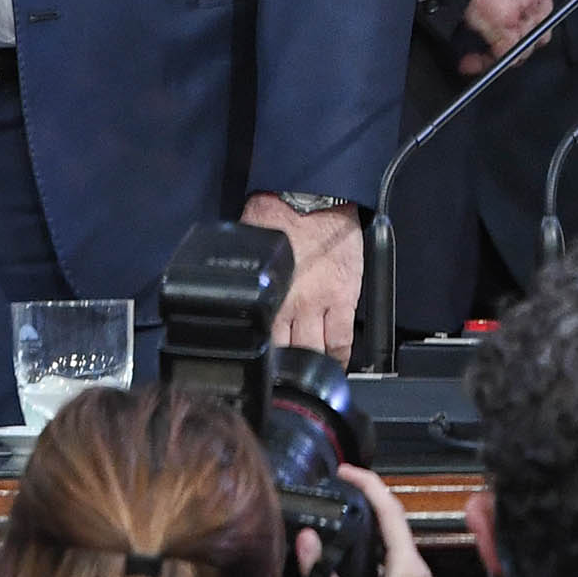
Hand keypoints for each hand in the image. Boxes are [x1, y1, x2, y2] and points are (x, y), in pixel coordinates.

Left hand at [241, 193, 361, 360]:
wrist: (313, 198)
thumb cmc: (277, 215)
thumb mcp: (251, 250)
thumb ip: (248, 277)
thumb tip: (233, 291)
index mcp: (266, 293)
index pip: (262, 339)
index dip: (261, 359)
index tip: (262, 369)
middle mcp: (291, 304)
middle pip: (288, 351)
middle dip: (287, 367)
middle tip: (286, 378)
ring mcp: (320, 304)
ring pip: (315, 350)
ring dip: (312, 365)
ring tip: (310, 374)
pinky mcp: (344, 298)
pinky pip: (342, 339)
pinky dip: (340, 356)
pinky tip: (337, 364)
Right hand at [297, 465, 430, 576]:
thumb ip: (322, 576)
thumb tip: (306, 537)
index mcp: (409, 570)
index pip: (391, 510)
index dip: (367, 484)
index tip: (344, 471)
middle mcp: (416, 572)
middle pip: (394, 516)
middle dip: (368, 492)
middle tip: (340, 479)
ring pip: (392, 532)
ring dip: (370, 511)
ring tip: (344, 496)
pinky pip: (388, 548)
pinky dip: (371, 531)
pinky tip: (351, 531)